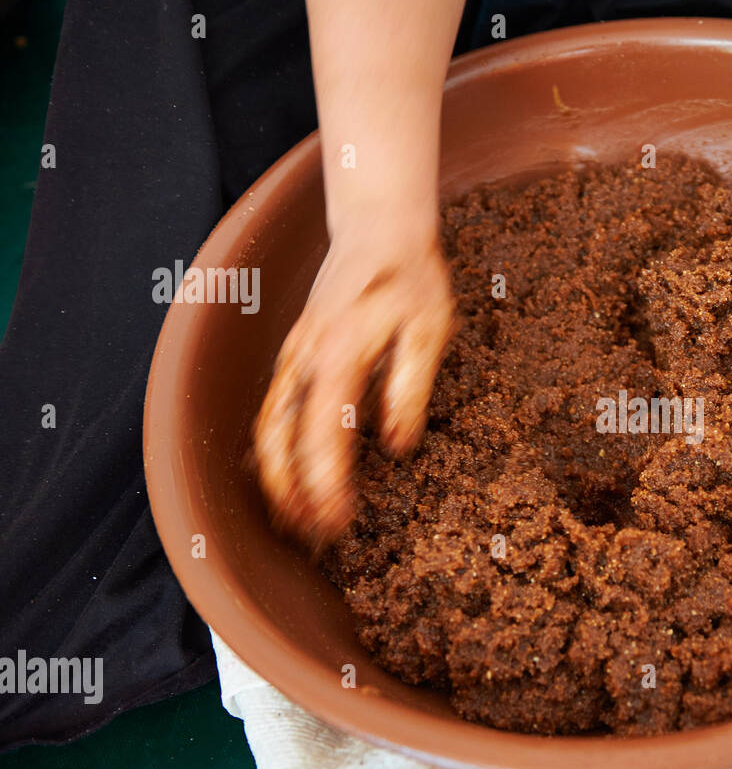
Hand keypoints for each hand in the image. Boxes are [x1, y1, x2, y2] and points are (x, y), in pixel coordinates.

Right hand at [253, 224, 454, 543]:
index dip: (326, 484)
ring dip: (275, 480)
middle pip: (279, 441)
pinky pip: (271, 412)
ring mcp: (293, 359)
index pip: (323, 435)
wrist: (377, 229)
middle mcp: (304, 361)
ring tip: (293, 523)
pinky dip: (271, 452)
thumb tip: (397, 447)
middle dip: (292, 495)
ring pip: (267, 430)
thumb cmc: (410, 280)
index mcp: (338, 356)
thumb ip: (409, 390)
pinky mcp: (295, 356)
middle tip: (314, 539)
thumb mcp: (428, 333)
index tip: (337, 521)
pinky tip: (283, 478)